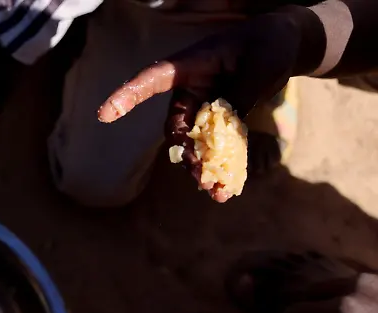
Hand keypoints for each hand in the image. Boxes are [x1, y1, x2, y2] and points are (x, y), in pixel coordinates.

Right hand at [96, 10, 307, 197]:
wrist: (281, 46)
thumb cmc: (266, 46)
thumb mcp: (259, 67)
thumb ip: (239, 98)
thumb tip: (223, 133)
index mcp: (190, 66)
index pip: (151, 80)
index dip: (127, 97)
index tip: (105, 115)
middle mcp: (188, 90)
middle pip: (175, 127)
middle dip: (187, 154)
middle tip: (202, 176)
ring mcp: (200, 108)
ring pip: (192, 144)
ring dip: (203, 168)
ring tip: (218, 192)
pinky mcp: (215, 122)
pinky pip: (212, 148)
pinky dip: (219, 168)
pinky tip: (227, 188)